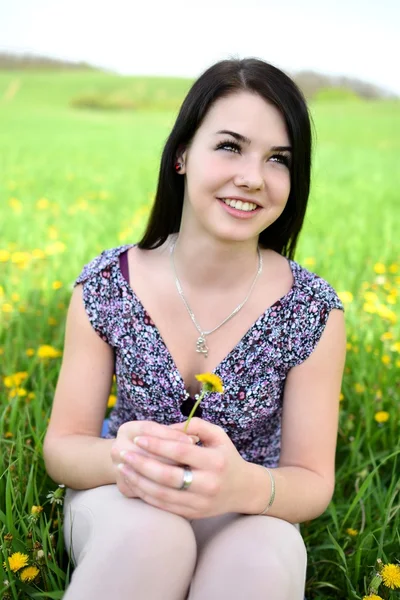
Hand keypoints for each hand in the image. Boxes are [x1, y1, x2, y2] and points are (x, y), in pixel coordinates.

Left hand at [117, 417, 248, 518]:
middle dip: (142, 464)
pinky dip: (146, 495)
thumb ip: (195, 426)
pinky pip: (164, 506)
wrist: (243, 490)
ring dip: (139, 481)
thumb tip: (168, 428)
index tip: (138, 438)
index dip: (157, 445)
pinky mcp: (193, 514)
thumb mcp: (218, 435)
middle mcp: (209, 484)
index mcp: (215, 462)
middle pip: (168, 476)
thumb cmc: (226, 457)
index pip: (180, 452)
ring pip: (162, 494)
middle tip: (123, 454)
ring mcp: (200, 503)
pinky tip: (134, 482)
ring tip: (122, 468)